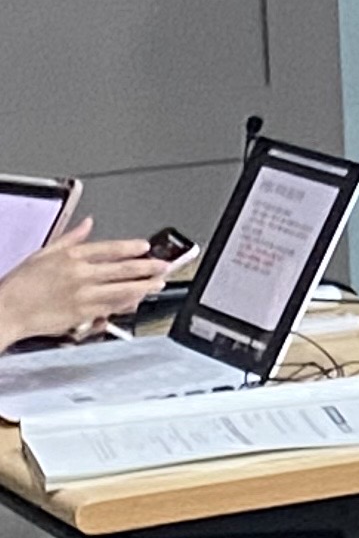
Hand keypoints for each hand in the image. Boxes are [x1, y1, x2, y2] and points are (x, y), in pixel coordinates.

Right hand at [0, 220, 168, 345]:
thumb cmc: (19, 285)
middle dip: (147, 267)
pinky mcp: (82, 313)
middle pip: (122, 269)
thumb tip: (87, 223)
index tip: (145, 246)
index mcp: (70, 256)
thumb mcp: (43, 254)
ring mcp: (83, 295)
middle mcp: (80, 274)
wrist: (6, 311)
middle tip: (164, 265)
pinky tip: (137, 300)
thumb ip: (70, 238)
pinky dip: (127, 302)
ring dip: (144, 285)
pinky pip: (111, 307)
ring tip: (158, 282)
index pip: (109, 248)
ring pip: (122, 289)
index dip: (131, 247)